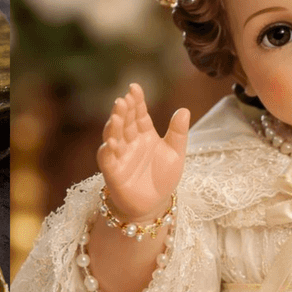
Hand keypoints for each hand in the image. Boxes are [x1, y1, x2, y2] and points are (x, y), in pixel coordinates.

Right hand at [97, 83, 190, 221]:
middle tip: (123, 99)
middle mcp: (130, 142)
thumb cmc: (163, 177)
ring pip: (113, 137)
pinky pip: (107, 159)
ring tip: (117, 116)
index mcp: (145, 134)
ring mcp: (120, 155)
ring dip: (113, 126)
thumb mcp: (176, 154)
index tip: (134, 87)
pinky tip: (110, 142)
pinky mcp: (113, 172)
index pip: (139, 114)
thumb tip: (184, 110)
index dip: (136, 101)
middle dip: (123, 110)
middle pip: (125, 122)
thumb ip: (178, 133)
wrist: (154, 204)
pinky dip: (107, 151)